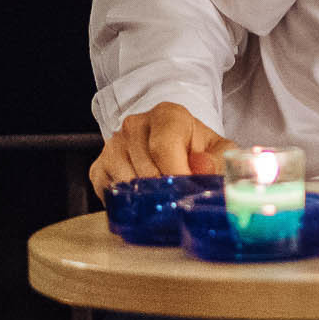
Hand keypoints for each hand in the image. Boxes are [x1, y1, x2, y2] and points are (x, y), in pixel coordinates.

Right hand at [89, 101, 234, 198]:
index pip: (164, 147)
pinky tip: (145, 200)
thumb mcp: (219, 151)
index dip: (178, 175)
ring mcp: (113, 145)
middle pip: (145, 170)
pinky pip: (110, 193)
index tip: (189, 192)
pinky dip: (129, 204)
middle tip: (181, 202)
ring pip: (126, 184)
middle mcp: (135, 125)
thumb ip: (219, 160)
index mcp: (167, 115)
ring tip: (165, 200)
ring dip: (148, 199)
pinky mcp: (99, 166)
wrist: (175, 146)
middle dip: (166, 192)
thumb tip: (203, 169)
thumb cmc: (199, 149)